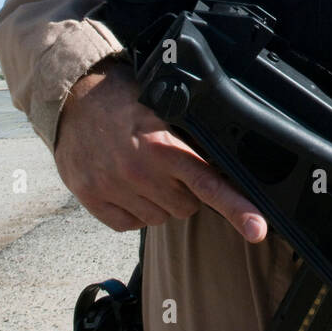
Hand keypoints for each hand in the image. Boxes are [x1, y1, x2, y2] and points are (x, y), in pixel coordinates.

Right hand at [54, 57, 267, 239]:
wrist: (74, 100)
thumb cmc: (125, 101)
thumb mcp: (164, 110)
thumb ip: (190, 139)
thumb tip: (223, 161)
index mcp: (162, 147)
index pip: (209, 184)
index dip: (237, 208)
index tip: (257, 229)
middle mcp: (138, 172)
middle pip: (186, 208)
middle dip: (185, 192)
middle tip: (169, 167)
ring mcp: (113, 188)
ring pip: (159, 219)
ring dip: (158, 202)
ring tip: (143, 172)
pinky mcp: (92, 199)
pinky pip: (130, 225)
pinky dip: (134, 211)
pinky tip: (127, 186)